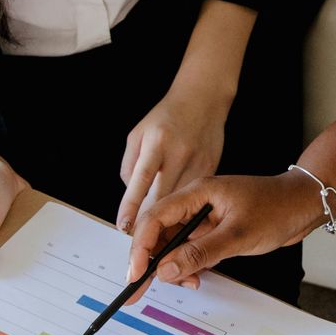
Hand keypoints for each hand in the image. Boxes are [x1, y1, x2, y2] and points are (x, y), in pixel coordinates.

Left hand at [116, 86, 229, 232]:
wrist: (202, 100)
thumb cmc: (167, 117)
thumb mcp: (138, 135)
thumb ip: (130, 166)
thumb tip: (132, 196)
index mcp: (156, 142)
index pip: (140, 181)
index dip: (131, 206)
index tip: (124, 226)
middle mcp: (178, 153)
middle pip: (162, 196)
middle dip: (148, 220)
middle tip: (138, 234)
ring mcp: (198, 162)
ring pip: (180, 200)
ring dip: (167, 217)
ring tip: (157, 230)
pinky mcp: (212, 168)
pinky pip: (194, 195)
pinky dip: (184, 207)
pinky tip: (178, 213)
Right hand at [124, 172, 322, 299]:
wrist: (305, 204)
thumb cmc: (277, 208)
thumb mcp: (238, 235)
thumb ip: (200, 253)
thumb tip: (166, 270)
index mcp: (197, 193)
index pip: (155, 218)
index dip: (140, 247)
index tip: (135, 273)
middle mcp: (196, 203)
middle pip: (159, 232)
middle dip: (151, 261)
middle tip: (139, 290)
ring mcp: (205, 217)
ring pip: (174, 244)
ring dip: (174, 266)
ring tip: (188, 282)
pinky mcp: (215, 230)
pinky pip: (192, 249)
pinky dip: (190, 265)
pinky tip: (197, 277)